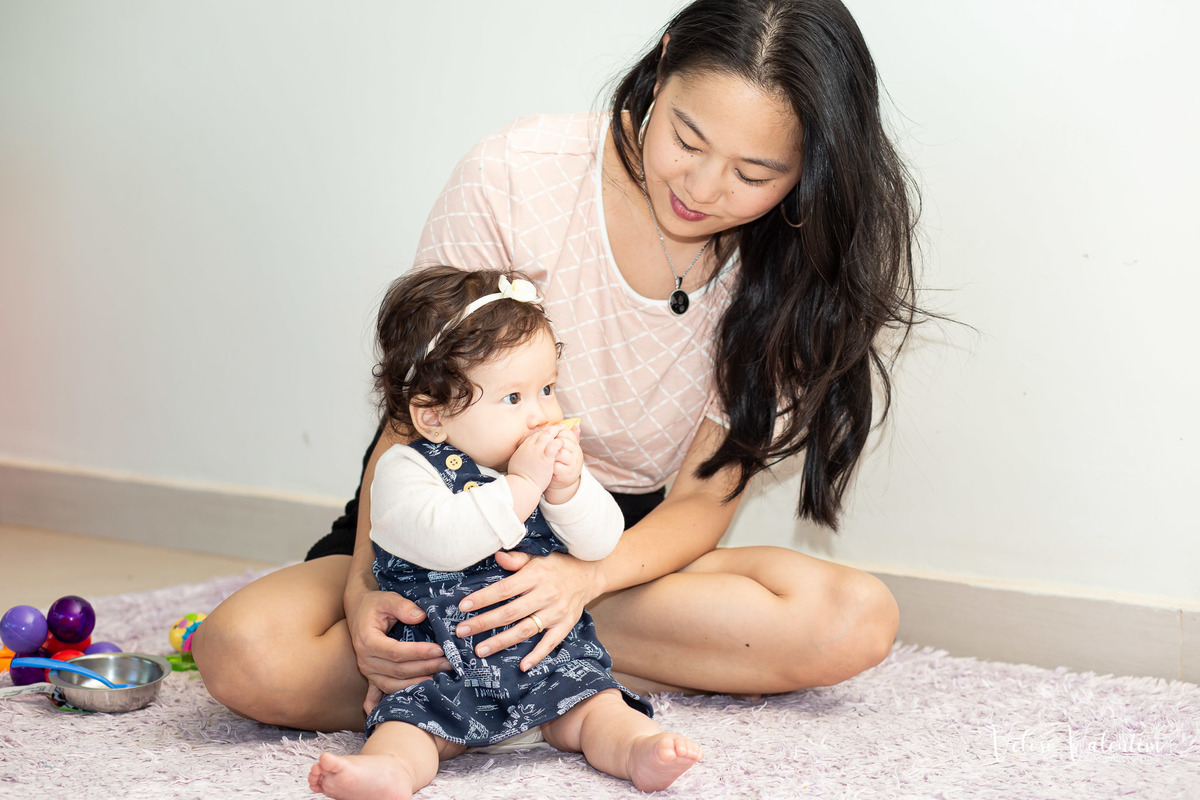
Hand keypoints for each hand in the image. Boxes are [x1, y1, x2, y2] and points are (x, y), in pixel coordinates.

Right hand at [347, 589, 450, 714]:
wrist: (358, 611)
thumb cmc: (374, 604)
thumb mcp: (387, 598)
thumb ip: (402, 606)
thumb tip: (421, 616)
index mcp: (367, 641)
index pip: (396, 652)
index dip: (418, 653)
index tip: (439, 649)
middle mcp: (365, 660)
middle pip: (398, 671)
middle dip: (426, 668)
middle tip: (449, 662)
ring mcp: (368, 672)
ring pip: (393, 685)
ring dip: (418, 683)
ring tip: (441, 678)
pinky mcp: (372, 677)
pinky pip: (383, 693)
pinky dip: (396, 699)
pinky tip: (412, 704)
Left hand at [455, 549, 598, 671]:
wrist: (589, 574)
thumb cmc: (556, 565)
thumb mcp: (537, 557)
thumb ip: (517, 559)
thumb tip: (496, 555)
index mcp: (536, 576)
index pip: (504, 589)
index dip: (483, 598)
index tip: (463, 607)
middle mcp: (546, 595)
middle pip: (510, 612)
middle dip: (484, 623)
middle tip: (462, 631)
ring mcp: (556, 612)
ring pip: (525, 630)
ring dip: (501, 641)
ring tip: (480, 650)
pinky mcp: (565, 625)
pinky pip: (550, 643)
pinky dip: (537, 655)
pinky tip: (523, 666)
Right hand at [507, 427, 561, 490]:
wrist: (522, 484)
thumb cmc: (518, 477)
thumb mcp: (516, 462)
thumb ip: (521, 455)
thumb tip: (521, 454)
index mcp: (524, 447)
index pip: (535, 435)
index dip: (543, 432)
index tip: (549, 432)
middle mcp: (530, 446)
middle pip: (542, 432)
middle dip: (551, 428)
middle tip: (559, 426)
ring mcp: (538, 450)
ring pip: (549, 434)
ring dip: (557, 430)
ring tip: (564, 429)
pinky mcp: (546, 456)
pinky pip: (555, 444)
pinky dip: (559, 441)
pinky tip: (563, 442)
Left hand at [546, 423, 582, 496]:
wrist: (563, 483)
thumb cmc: (562, 463)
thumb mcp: (567, 449)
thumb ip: (569, 438)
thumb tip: (576, 425)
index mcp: (575, 446)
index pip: (568, 434)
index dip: (557, 433)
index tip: (549, 437)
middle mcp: (576, 454)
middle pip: (564, 442)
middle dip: (552, 442)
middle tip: (544, 445)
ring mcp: (572, 464)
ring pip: (560, 453)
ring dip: (550, 453)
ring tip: (544, 454)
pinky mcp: (565, 473)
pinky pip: (555, 465)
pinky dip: (549, 464)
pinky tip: (544, 463)